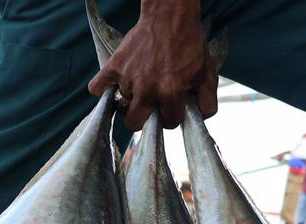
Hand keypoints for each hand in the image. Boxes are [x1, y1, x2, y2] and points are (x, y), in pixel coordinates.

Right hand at [88, 2, 217, 129]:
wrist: (170, 18)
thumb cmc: (189, 45)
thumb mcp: (207, 75)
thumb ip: (208, 102)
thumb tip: (200, 119)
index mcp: (170, 93)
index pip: (168, 123)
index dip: (172, 116)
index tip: (172, 107)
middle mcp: (147, 89)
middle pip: (135, 124)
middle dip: (145, 119)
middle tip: (151, 106)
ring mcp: (128, 78)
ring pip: (122, 104)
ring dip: (131, 99)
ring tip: (142, 84)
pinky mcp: (114, 66)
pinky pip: (97, 87)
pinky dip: (102, 89)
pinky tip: (114, 86)